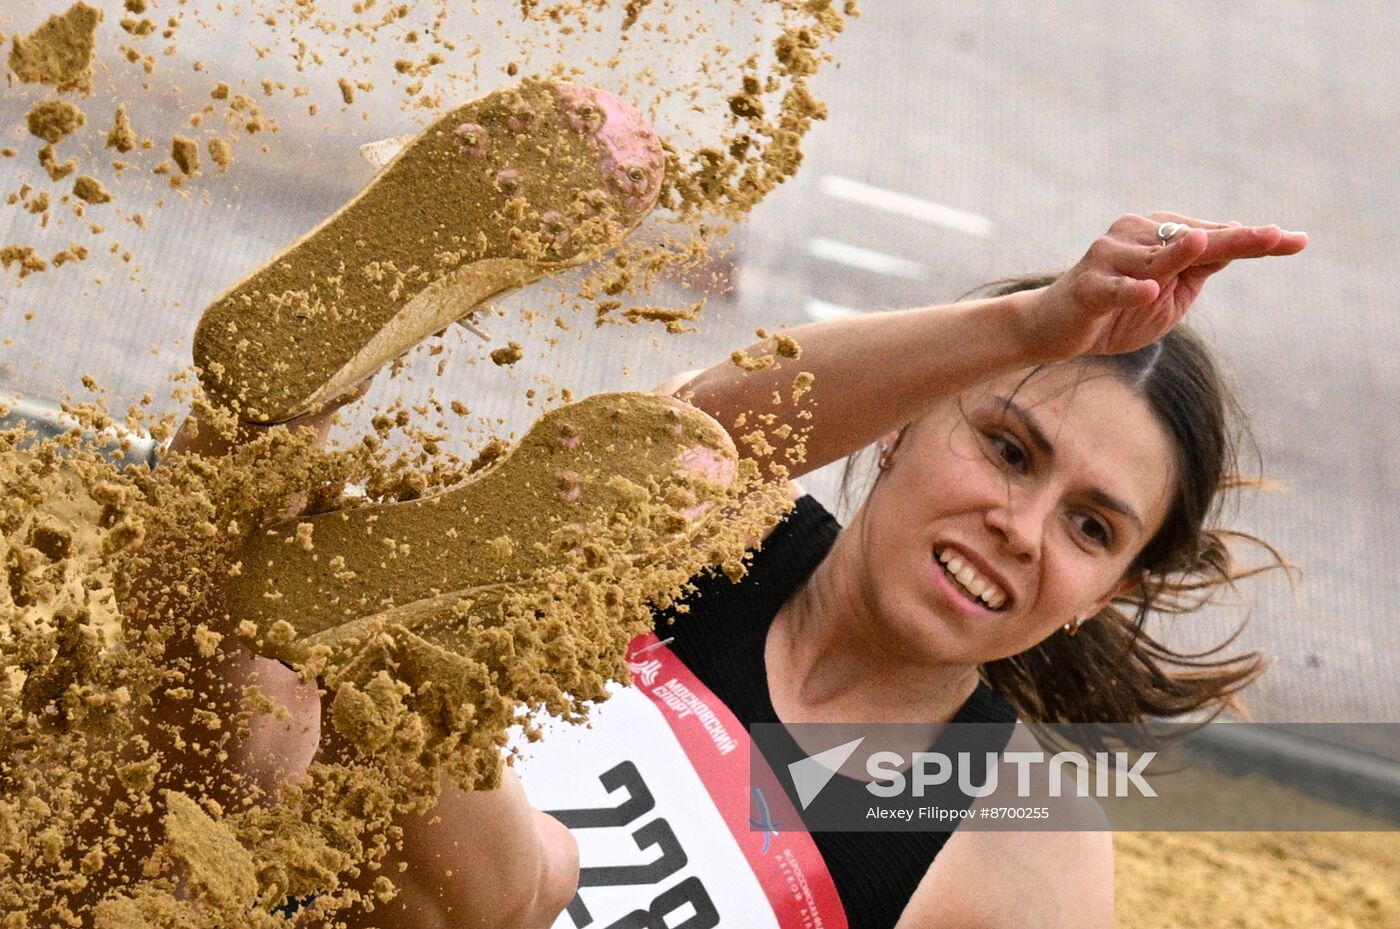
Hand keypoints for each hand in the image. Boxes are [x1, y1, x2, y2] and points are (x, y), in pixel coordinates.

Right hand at [1020, 212, 1307, 361]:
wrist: (1054, 328)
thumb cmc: (1115, 310)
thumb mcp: (1168, 293)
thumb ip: (1198, 268)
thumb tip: (1237, 239)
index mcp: (1158, 235)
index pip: (1215, 238)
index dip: (1256, 240)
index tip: (1297, 241)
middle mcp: (1134, 236)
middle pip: (1193, 241)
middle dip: (1236, 240)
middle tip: (1276, 237)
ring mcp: (1108, 258)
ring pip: (1154, 260)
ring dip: (1178, 256)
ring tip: (1207, 247)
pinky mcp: (1086, 286)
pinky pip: (1113, 288)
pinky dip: (1130, 290)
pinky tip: (1148, 291)